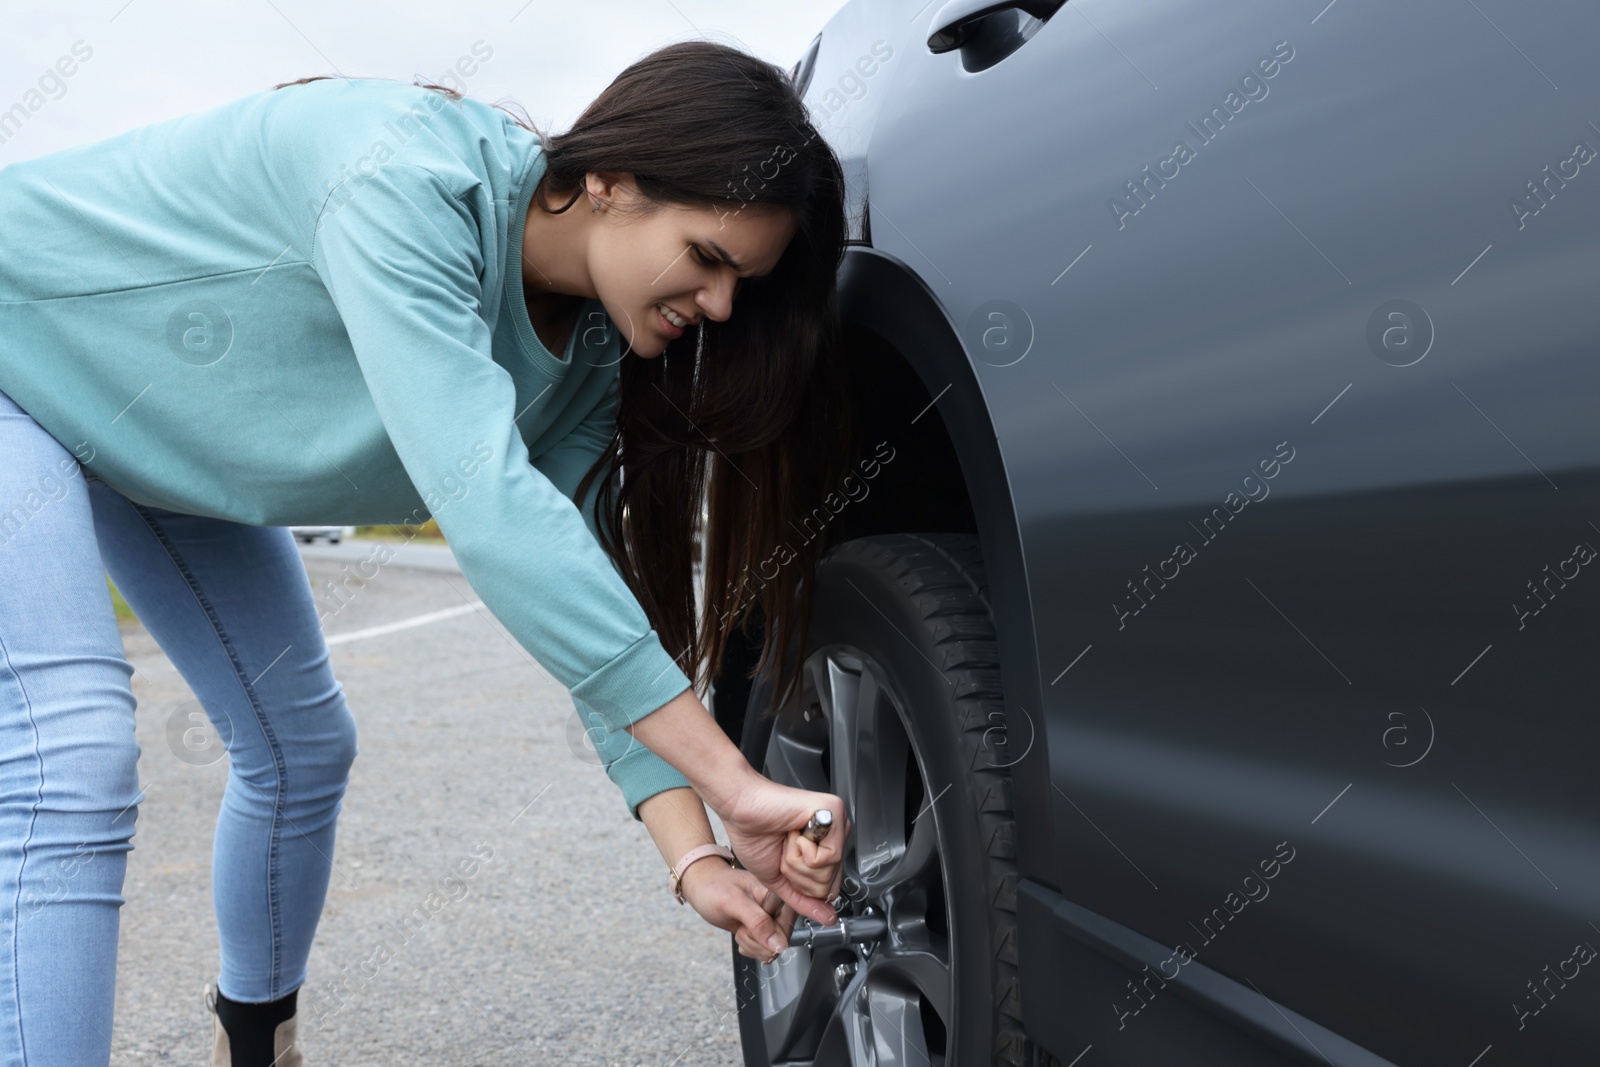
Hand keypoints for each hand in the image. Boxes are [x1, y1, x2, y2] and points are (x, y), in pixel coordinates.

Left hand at [678, 857, 798, 962]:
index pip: (788, 927)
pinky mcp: (765, 930)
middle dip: (756, 939)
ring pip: (771, 950)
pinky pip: (763, 951)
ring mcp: (772, 919)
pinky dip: (748, 945)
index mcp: (778, 894)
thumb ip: (758, 922)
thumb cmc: (714, 887)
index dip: (769, 934)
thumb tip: (779, 944)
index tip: (751, 925)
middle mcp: (779, 907)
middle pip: (781, 941)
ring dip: (750, 943)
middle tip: (742, 923)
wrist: (703, 887)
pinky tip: (740, 929)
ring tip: (740, 924)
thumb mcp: (733, 902)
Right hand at [720, 774, 848, 926]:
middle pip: (830, 884)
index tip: (786, 863)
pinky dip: (801, 852)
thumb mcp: (781, 879)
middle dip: (798, 876)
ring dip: (797, 863)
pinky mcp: (833, 811)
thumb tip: (827, 918)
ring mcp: (837, 821)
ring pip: (829, 872)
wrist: (739, 810)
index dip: (802, 886)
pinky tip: (792, 833)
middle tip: (784, 850)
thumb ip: (805, 900)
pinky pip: (828, 856)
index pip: (830, 889)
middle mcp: (835, 834)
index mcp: (826, 847)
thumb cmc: (754, 835)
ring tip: (787, 840)